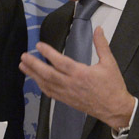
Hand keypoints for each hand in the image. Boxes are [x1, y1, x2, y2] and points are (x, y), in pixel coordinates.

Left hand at [19, 26, 134, 129]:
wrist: (115, 109)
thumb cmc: (113, 86)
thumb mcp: (110, 63)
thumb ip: (102, 45)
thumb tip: (98, 29)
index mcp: (81, 74)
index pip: (61, 62)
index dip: (48, 53)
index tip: (39, 45)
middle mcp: (71, 84)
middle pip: (48, 74)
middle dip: (34, 65)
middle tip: (24, 56)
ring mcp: (67, 93)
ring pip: (46, 84)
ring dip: (33, 75)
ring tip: (23, 66)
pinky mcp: (66, 100)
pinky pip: (50, 93)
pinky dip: (41, 85)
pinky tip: (35, 80)